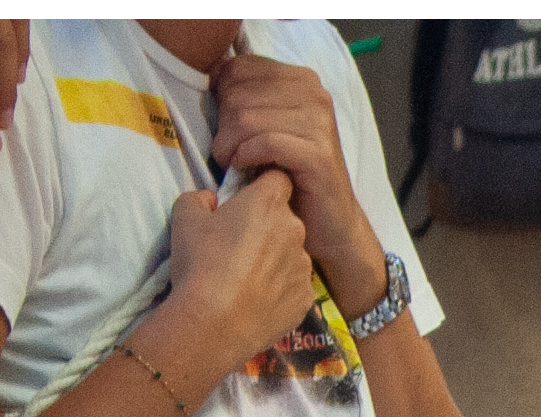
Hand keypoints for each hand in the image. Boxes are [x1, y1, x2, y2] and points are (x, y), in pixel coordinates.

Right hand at [146, 178, 318, 384]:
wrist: (212, 325)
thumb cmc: (199, 266)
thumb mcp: (184, 220)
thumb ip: (198, 199)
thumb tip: (210, 201)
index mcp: (268, 202)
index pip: (278, 177)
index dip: (263, 186)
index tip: (246, 202)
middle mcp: (294, 229)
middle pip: (285, 218)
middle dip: (267, 227)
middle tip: (238, 247)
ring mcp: (303, 266)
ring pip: (291, 253)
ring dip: (274, 260)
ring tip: (245, 280)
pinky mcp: (304, 298)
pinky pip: (293, 286)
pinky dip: (278, 290)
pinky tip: (255, 302)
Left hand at [204, 47, 380, 304]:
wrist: (328, 223)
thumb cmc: (288, 176)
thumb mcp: (263, 129)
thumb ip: (244, 99)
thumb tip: (212, 72)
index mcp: (300, 80)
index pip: (238, 69)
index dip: (220, 99)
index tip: (225, 129)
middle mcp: (314, 93)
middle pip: (238, 94)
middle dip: (223, 128)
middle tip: (229, 155)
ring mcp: (319, 121)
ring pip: (247, 118)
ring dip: (229, 147)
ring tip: (234, 165)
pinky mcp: (319, 153)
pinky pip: (266, 142)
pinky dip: (246, 157)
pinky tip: (245, 170)